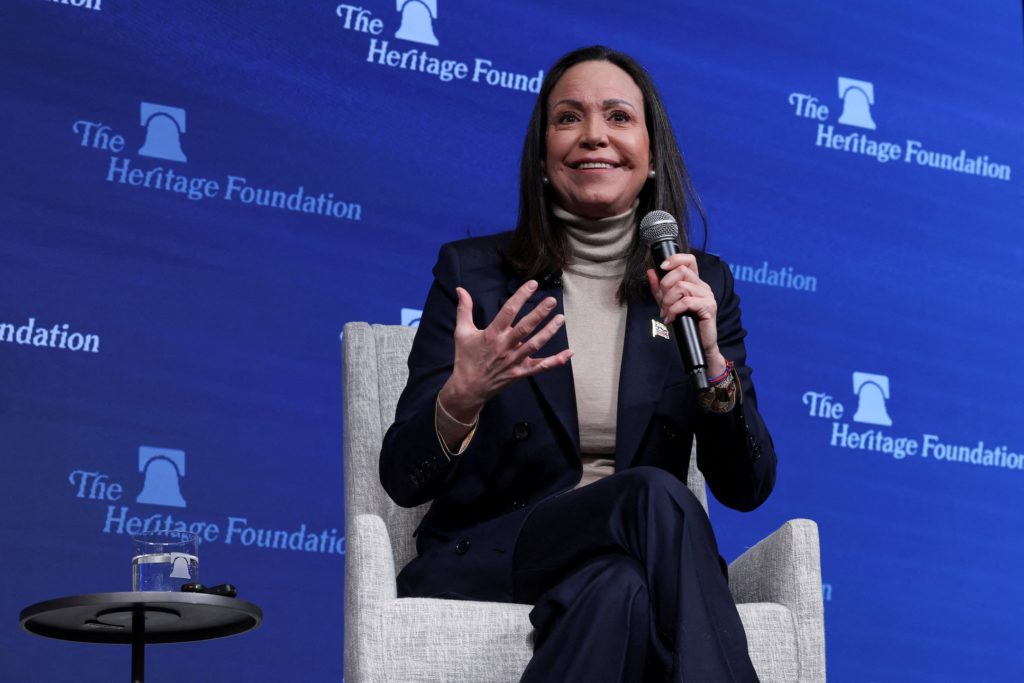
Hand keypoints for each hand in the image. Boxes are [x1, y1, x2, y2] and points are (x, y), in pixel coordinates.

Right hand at [439, 280, 572, 422]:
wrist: (469, 388)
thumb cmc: (466, 358)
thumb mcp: (462, 332)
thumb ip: (464, 309)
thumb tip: (460, 289)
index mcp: (492, 335)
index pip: (508, 311)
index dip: (520, 296)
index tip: (532, 284)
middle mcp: (505, 347)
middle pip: (525, 327)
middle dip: (539, 313)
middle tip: (551, 300)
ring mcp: (514, 360)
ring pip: (535, 344)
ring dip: (549, 331)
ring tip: (561, 318)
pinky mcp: (521, 372)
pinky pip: (541, 367)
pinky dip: (556, 361)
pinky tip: (569, 352)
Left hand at [646, 254, 726, 375]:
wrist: (696, 345)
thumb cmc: (684, 324)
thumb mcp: (667, 304)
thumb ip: (659, 289)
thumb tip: (650, 272)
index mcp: (694, 282)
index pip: (689, 260)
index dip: (675, 259)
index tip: (662, 267)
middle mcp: (702, 286)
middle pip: (681, 271)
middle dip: (665, 286)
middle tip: (663, 302)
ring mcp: (707, 296)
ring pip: (682, 286)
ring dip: (668, 301)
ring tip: (667, 313)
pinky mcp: (709, 307)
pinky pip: (686, 301)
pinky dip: (674, 310)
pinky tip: (672, 318)